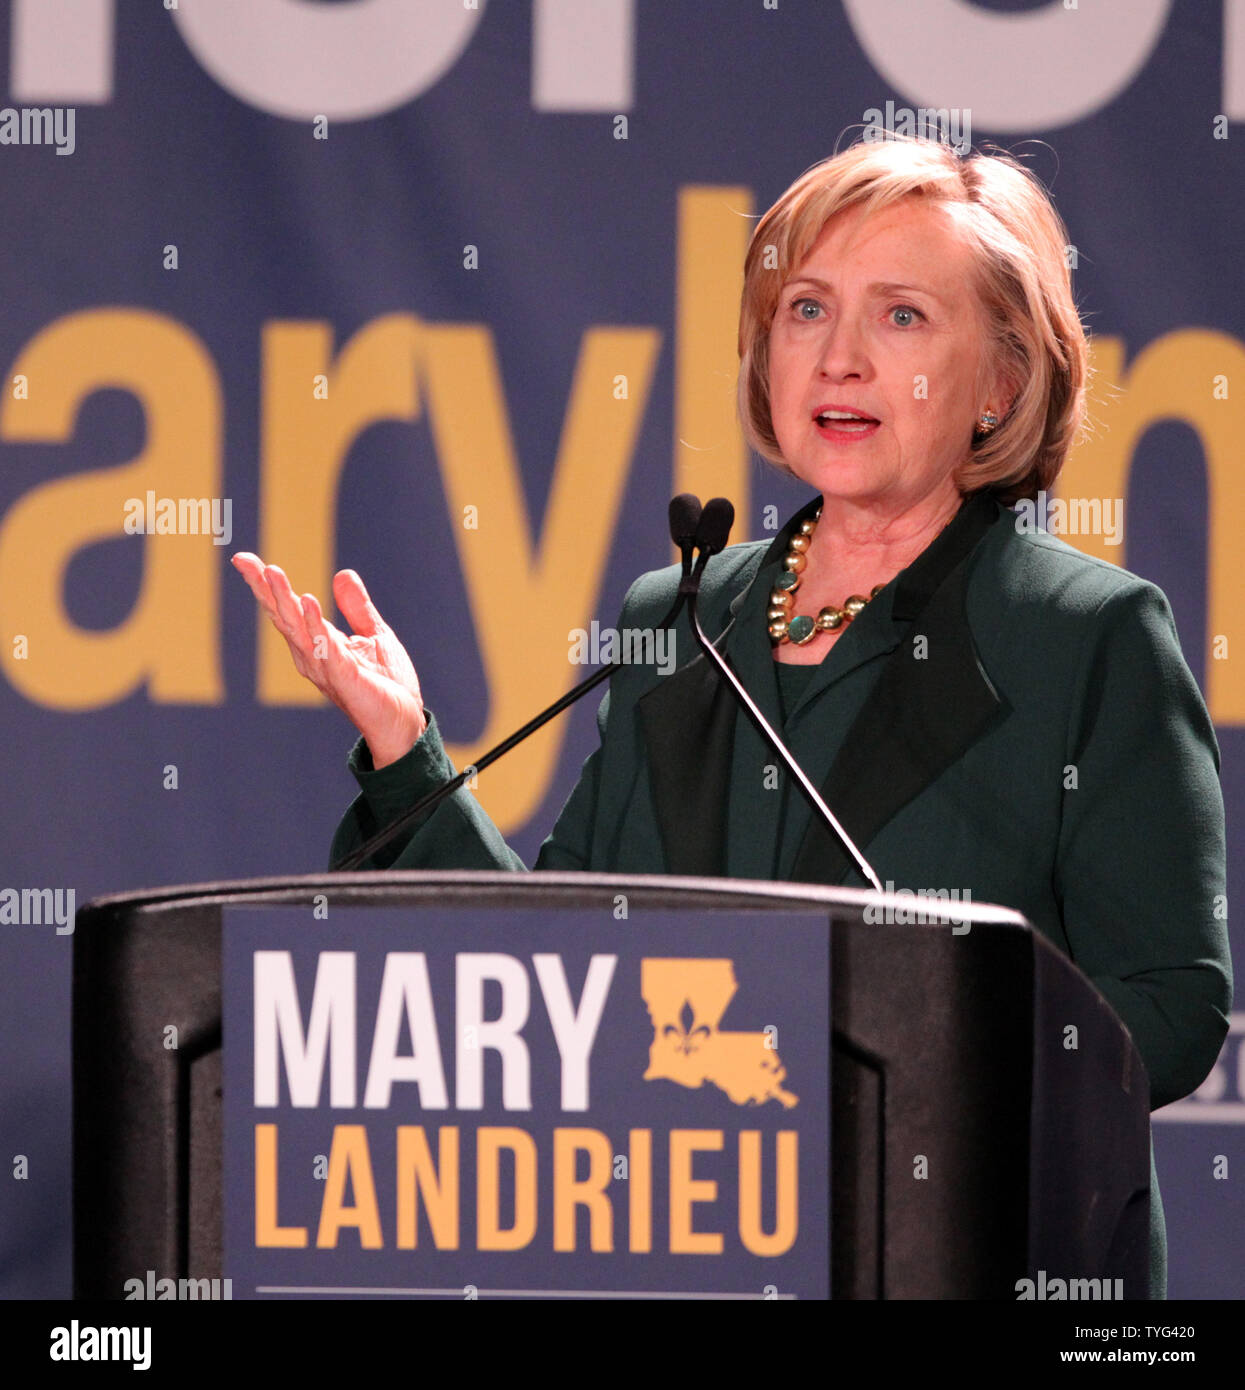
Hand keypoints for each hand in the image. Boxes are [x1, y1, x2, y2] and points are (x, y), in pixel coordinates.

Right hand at [232, 554, 426, 767]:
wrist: (405, 720)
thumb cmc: (387, 684)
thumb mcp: (374, 634)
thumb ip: (357, 607)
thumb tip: (342, 574)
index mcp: (317, 643)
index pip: (287, 609)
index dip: (266, 585)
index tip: (244, 558)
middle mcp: (313, 656)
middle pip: (284, 617)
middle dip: (265, 588)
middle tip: (245, 560)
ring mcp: (326, 668)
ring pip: (299, 629)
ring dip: (286, 600)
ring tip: (273, 572)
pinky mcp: (345, 678)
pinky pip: (327, 648)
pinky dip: (316, 624)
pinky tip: (308, 600)